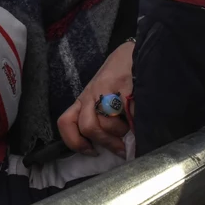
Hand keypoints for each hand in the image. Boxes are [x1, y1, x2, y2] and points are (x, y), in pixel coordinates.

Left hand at [57, 41, 133, 156]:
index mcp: (83, 100)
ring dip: (123, 131)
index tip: (91, 151)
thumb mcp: (103, 98)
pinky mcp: (123, 87)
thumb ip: (101, 120)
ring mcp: (105, 91)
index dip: (74, 142)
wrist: (133, 53)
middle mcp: (90, 96)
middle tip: (120, 147)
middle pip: (88, 127)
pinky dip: (134, 123)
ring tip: (131, 126)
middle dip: (106, 142)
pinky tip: (139, 121)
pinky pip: (127, 114)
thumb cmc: (118, 78)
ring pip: (108, 123)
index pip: (66, 122)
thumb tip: (114, 149)